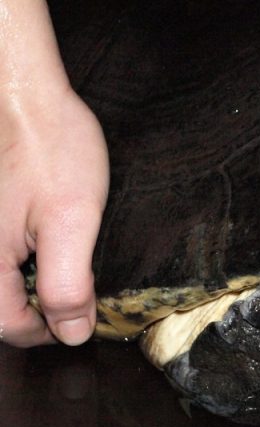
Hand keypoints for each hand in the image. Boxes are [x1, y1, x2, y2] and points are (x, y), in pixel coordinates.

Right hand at [0, 90, 107, 346]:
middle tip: (76, 287)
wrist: (19, 90)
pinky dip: (17, 253)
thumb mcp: (71, 220)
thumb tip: (72, 334)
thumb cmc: (47, 146)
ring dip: (27, 279)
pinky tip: (41, 230)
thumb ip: (69, 283)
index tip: (81, 316)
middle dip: (37, 304)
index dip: (50, 331)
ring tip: (60, 254)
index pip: (8, 327)